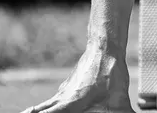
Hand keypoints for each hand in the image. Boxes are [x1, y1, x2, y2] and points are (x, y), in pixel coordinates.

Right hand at [18, 45, 132, 112]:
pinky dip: (44, 108)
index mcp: (70, 103)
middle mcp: (62, 98)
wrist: (105, 49)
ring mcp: (62, 92)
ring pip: (43, 106)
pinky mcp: (67, 89)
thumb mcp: (120, 100)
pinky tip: (45, 110)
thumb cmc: (111, 74)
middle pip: (40, 111)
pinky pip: (52, 102)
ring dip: (37, 112)